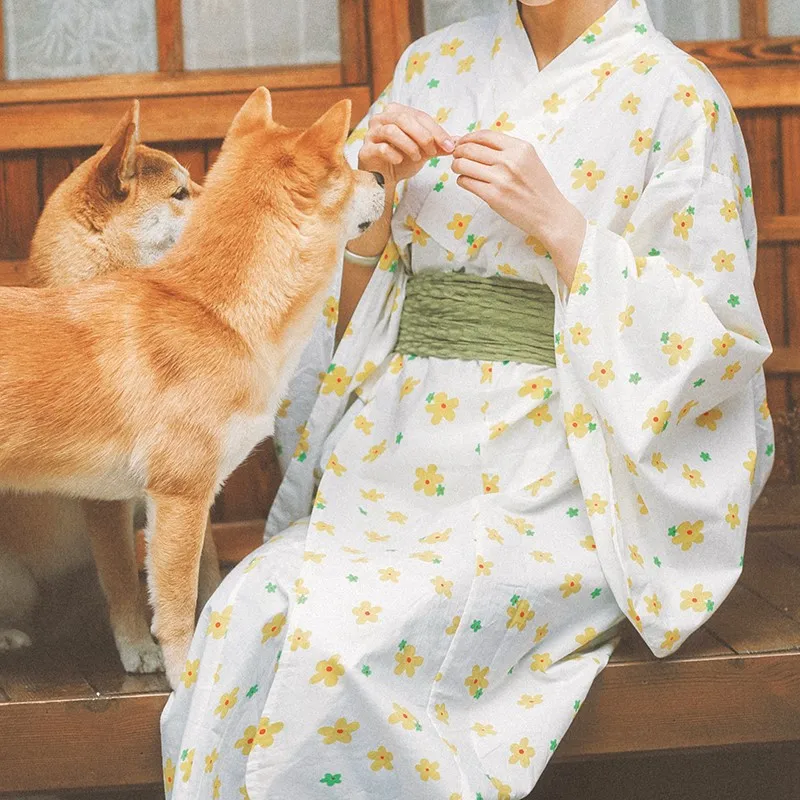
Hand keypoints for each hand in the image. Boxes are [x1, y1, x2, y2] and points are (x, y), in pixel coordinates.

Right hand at [358, 104, 455, 183]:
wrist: (384, 180)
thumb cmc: (402, 161)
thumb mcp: (424, 151)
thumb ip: (438, 145)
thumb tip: (458, 141)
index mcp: (396, 113)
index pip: (419, 116)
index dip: (436, 130)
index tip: (450, 146)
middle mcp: (381, 119)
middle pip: (404, 119)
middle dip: (423, 135)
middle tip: (432, 151)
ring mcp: (370, 134)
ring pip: (391, 131)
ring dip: (409, 145)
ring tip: (417, 157)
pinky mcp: (365, 150)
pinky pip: (381, 147)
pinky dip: (394, 154)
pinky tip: (401, 161)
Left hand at [452, 130, 585, 286]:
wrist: (549, 214)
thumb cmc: (538, 188)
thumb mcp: (529, 160)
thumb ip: (507, 150)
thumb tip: (478, 143)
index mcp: (520, 148)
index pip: (485, 135)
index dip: (468, 137)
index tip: (462, 143)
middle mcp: (510, 160)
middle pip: (470, 148)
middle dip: (458, 151)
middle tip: (456, 157)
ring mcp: (500, 178)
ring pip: (464, 164)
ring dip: (457, 166)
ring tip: (460, 170)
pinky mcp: (493, 196)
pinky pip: (466, 182)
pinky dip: (462, 180)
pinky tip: (467, 182)